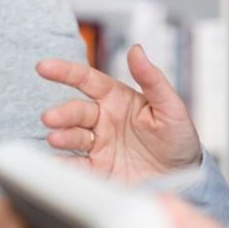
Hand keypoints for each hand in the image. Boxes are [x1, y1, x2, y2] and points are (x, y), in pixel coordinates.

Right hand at [38, 46, 201, 183]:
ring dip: (62, 136)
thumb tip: (136, 50)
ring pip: (73, 136)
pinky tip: (54, 163)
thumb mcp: (171, 107)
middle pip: (76, 111)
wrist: (184, 178)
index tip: (44, 68)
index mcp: (117, 99)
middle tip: (51, 118)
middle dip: (62, 113)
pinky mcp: (98, 170)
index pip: (87, 80)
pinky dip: (62, 165)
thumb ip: (152, 79)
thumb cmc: (178, 138)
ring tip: (55, 138)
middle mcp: (103, 120)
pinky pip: (76, 166)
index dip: (65, 72)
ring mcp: (99, 145)